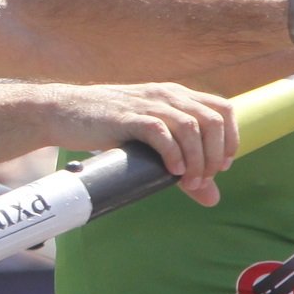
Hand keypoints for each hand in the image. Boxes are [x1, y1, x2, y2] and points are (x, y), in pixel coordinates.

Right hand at [32, 82, 237, 205]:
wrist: (63, 112)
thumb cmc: (107, 127)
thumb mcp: (150, 141)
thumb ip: (184, 164)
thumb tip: (213, 198)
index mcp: (175, 95)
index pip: (223, 110)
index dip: (230, 139)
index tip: (221, 166)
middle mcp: (166, 95)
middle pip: (212, 121)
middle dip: (216, 155)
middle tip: (204, 179)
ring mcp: (147, 104)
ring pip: (192, 127)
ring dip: (198, 159)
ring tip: (189, 181)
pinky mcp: (128, 117)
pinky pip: (162, 133)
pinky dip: (173, 154)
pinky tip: (172, 170)